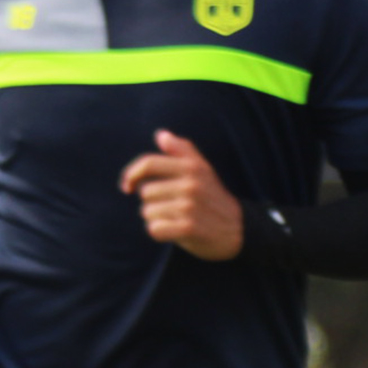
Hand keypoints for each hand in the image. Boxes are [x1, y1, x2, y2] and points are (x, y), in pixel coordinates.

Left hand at [119, 129, 244, 260]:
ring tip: (176, 218)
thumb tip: (161, 134)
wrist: (239, 229)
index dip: (131, 174)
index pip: (148, 164)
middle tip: (172, 206)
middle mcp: (191, 185)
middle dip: (153, 202)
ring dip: (157, 218)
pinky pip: (155, 229)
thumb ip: (182, 150)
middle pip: (145, 192)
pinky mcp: (188, 228)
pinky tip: (175, 231)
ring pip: (148, 212)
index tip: (128, 186)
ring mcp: (189, 207)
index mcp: (192, 167)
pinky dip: (160, 232)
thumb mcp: (203, 170)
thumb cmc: (213, 197)